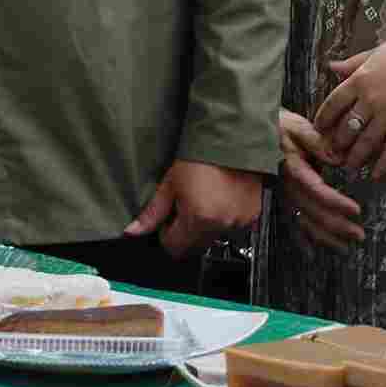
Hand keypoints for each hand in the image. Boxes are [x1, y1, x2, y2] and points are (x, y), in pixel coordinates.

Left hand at [124, 159, 263, 258]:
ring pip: (214, 239)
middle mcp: (221, 225)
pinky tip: (219, 199)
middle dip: (185, 232)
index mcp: (199, 219)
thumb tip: (133, 231)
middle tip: (184, 207)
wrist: (233, 139)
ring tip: (203, 199)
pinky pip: (232, 228)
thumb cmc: (201, 157)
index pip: (174, 248)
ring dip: (205, 227)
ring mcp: (239, 222)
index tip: (168, 217)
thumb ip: (153, 212)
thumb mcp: (170, 182)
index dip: (166, 234)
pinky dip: (223, 220)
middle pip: (195, 247)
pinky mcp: (252, 216)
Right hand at [278, 108, 362, 249]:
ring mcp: (282, 195)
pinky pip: (289, 223)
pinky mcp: (280, 198)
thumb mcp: (298, 126)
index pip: (317, 190)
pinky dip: (300, 240)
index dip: (336, 202)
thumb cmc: (278, 126)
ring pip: (303, 222)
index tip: (356, 211)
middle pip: (313, 211)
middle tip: (359, 235)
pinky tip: (311, 254)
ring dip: (324, 237)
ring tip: (345, 248)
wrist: (251, 131)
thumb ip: (316, 141)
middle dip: (337, 226)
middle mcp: (286, 186)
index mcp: (293, 168)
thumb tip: (338, 157)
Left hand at [313, 30, 385, 179]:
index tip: (319, 129)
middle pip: (346, 128)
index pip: (333, 104)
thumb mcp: (375, 53)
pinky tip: (376, 175)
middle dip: (337, 143)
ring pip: (366, 142)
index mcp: (359, 80)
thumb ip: (352, 63)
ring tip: (348, 168)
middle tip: (332, 153)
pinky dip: (383, 164)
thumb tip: (331, 66)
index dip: (323, 119)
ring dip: (355, 158)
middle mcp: (370, 100)